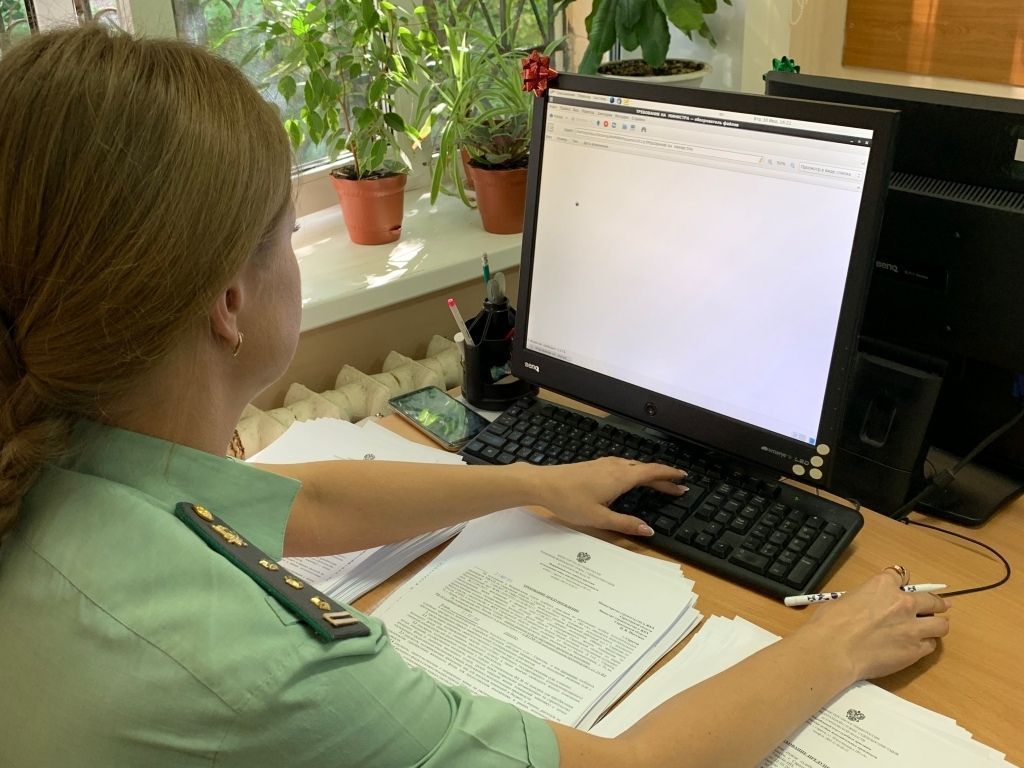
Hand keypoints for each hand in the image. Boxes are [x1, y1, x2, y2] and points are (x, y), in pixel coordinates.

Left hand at [529, 457, 686, 535]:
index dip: (670, 475)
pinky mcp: (596, 465)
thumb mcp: (600, 518)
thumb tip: (648, 530)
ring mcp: (605, 463)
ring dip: (649, 473)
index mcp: (621, 477)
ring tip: (660, 483)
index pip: (653, 473)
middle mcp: (616, 466)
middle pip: (646, 469)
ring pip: (634, 466)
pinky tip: (632, 478)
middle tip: (678, 486)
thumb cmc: (570, 501)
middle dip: (663, 477)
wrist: (544, 483)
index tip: (683, 478)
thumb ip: (626, 524)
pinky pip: (624, 465)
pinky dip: (636, 471)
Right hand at [799, 569, 950, 681]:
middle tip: (937, 607)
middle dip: (935, 603)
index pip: (900, 576)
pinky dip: (925, 645)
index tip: (902, 588)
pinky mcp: (915, 650)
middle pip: (931, 599)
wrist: (834, 649)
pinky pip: (931, 645)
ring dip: (936, 625)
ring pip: (941, 624)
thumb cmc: (830, 624)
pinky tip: (917, 646)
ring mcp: (912, 627)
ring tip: (932, 629)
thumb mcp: (844, 599)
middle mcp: (903, 603)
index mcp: (882, 585)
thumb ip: (863, 599)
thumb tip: (864, 607)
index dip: (901, 583)